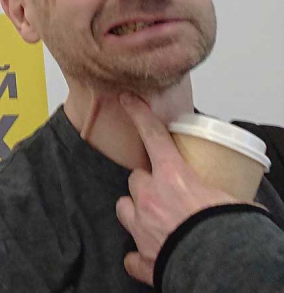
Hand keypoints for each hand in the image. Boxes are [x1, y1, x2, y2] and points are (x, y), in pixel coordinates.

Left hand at [115, 93, 237, 285]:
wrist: (220, 268)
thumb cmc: (229, 230)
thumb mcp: (232, 198)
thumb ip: (226, 189)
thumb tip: (242, 192)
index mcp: (173, 178)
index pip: (151, 136)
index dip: (138, 115)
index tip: (126, 100)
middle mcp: (149, 199)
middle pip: (135, 178)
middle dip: (146, 182)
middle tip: (164, 190)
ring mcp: (140, 227)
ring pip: (124, 207)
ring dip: (135, 210)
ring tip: (154, 218)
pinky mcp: (141, 257)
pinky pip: (130, 253)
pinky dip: (137, 253)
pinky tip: (150, 252)